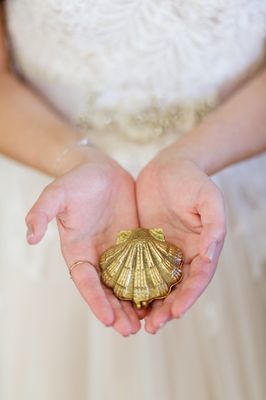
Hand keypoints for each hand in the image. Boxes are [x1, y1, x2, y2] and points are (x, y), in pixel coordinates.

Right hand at [26, 148, 143, 335]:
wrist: (99, 170)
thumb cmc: (76, 181)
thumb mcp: (56, 194)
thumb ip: (42, 213)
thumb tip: (30, 238)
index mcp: (78, 251)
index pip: (86, 281)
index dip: (95, 300)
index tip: (107, 320)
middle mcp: (98, 256)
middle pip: (107, 290)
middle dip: (117, 311)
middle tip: (131, 331)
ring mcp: (118, 251)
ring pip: (127, 282)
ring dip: (135, 303)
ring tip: (148, 322)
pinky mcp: (135, 243)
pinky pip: (144, 265)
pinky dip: (151, 281)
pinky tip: (164, 294)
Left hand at [136, 151, 225, 333]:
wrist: (168, 166)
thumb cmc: (192, 180)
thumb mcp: (208, 198)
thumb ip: (213, 225)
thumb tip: (209, 257)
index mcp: (203, 247)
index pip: (197, 278)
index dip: (188, 297)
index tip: (175, 312)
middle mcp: (184, 254)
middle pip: (177, 288)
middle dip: (167, 309)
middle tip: (153, 326)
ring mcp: (163, 252)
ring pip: (157, 283)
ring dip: (149, 303)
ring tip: (136, 321)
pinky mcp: (145, 246)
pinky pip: (138, 268)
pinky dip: (133, 284)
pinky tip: (121, 296)